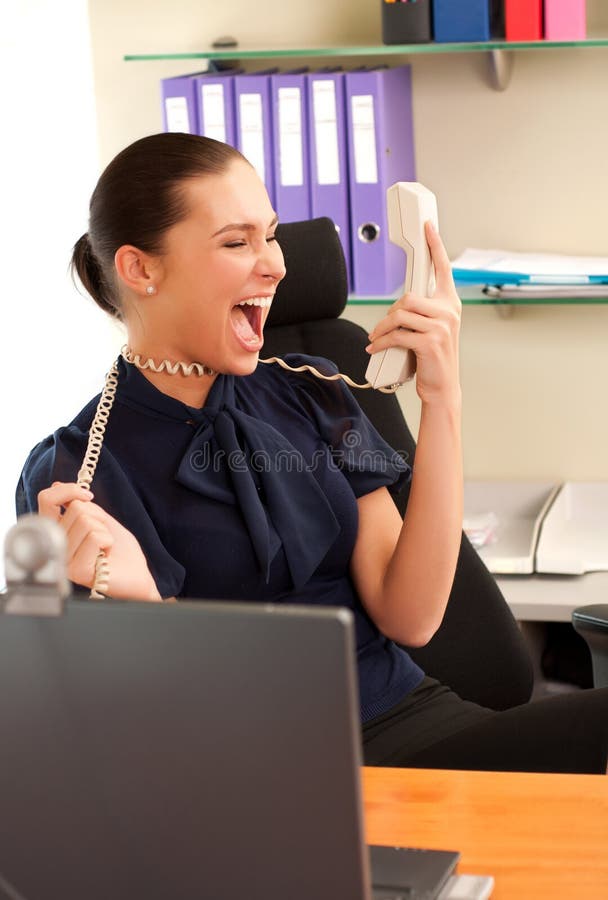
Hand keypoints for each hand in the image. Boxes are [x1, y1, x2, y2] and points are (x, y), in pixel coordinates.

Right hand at [37, 482, 161, 600]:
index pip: (46, 501)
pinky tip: (106, 555)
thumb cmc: (120, 551)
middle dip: (98, 516)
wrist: (137, 576)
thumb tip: (56, 485)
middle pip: (75, 509)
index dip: (67, 491)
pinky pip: (94, 537)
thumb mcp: (101, 519)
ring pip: (85, 521)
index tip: (87, 495)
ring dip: (105, 530)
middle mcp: (56, 548)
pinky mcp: (77, 571)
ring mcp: (64, 561)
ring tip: (105, 547)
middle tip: (104, 534)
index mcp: (57, 534)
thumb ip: (80, 505)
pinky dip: (108, 541)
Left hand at [365, 221, 461, 406]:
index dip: (435, 245)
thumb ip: (422, 312)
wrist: (442, 387)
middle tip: (383, 328)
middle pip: (409, 297)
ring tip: (377, 339)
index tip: (428, 226)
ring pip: (400, 314)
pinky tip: (375, 347)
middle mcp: (449, 311)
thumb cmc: (433, 359)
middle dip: (390, 313)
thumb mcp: (432, 330)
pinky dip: (381, 342)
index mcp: (450, 304)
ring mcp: (442, 326)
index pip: (443, 268)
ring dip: (383, 328)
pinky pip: (397, 334)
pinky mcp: (430, 342)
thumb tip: (400, 305)